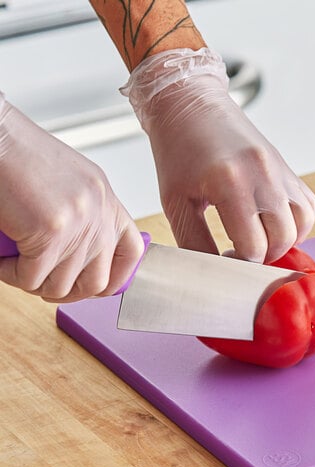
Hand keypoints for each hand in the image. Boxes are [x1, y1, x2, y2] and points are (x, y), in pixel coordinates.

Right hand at [0, 95, 143, 301]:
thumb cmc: (21, 157)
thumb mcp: (71, 187)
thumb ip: (85, 217)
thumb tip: (83, 257)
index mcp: (107, 201)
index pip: (132, 252)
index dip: (115, 278)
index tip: (94, 286)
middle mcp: (100, 213)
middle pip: (97, 281)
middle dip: (68, 292)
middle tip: (44, 285)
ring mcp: (79, 224)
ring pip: (61, 284)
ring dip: (34, 284)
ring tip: (16, 268)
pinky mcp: (51, 232)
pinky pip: (32, 278)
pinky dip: (12, 276)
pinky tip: (3, 262)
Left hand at [122, 48, 314, 263]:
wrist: (190, 105)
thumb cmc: (177, 151)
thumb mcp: (175, 202)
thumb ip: (194, 243)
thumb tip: (213, 273)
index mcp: (231, 183)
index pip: (252, 247)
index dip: (239, 263)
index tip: (225, 258)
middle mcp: (263, 175)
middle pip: (281, 241)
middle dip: (261, 257)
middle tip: (239, 252)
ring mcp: (280, 170)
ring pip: (301, 226)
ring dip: (283, 242)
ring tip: (258, 240)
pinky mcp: (288, 168)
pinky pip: (308, 206)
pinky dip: (296, 224)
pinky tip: (273, 224)